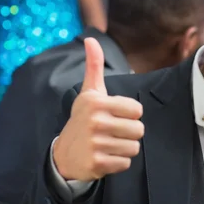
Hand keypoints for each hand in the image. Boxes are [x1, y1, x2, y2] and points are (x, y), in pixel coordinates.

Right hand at [52, 38, 143, 181]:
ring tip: (109, 144)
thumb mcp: (90, 93)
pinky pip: (126, 163)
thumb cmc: (84, 119)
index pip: (138, 110)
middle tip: (113, 133)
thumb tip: (92, 40)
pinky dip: (119, 163)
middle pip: (139, 130)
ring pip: (134, 147)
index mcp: (97, 103)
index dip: (130, 115)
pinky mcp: (97, 163)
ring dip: (124, 148)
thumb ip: (94, 67)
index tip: (115, 116)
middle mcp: (95, 122)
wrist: (65, 154)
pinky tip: (105, 157)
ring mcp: (95, 144)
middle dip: (130, 133)